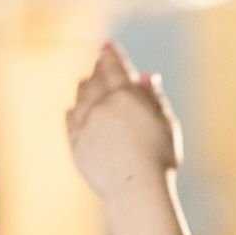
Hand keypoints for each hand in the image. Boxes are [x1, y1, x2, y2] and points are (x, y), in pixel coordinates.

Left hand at [67, 43, 181, 201]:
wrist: (136, 189)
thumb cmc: (159, 157)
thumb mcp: (165, 123)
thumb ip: (154, 98)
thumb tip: (146, 77)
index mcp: (124, 96)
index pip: (114, 67)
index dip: (111, 54)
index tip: (107, 45)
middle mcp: (101, 106)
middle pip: (94, 80)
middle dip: (97, 69)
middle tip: (99, 63)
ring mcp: (86, 125)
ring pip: (80, 98)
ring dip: (85, 87)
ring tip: (87, 82)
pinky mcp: (76, 145)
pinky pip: (70, 121)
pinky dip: (73, 111)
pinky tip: (74, 109)